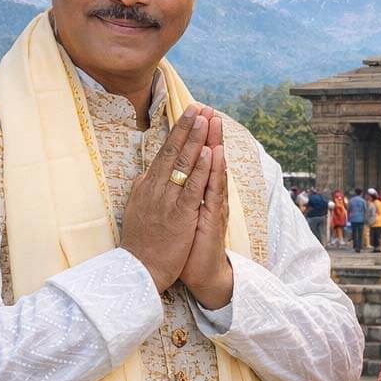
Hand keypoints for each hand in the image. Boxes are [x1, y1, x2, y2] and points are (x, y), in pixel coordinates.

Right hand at [120, 103, 210, 293]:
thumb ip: (142, 191)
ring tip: (206, 120)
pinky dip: (200, 169)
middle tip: (199, 106)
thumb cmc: (140, 243)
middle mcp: (155, 189)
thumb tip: (144, 175)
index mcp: (147, 187)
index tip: (189, 113)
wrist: (138, 271)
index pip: (164, 152)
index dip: (178, 132)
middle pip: (173, 152)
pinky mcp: (180, 215)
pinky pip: (192, 188)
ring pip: (183, 165)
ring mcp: (167, 201)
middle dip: (188, 127)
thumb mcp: (136, 211)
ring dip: (196, 140)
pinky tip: (209, 153)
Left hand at [179, 113, 233, 309]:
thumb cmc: (188, 244)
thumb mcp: (179, 214)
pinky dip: (214, 171)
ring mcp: (212, 204)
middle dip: (206, 132)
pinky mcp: (213, 217)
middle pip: (207, 159)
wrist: (201, 273)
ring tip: (213, 121)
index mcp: (197, 193)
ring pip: (213, 169)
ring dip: (214, 143)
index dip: (195, 137)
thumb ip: (176, 194)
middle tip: (207, 108)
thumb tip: (165, 177)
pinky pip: (214, 190)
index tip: (194, 114)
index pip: (197, 160)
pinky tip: (214, 154)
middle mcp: (207, 195)